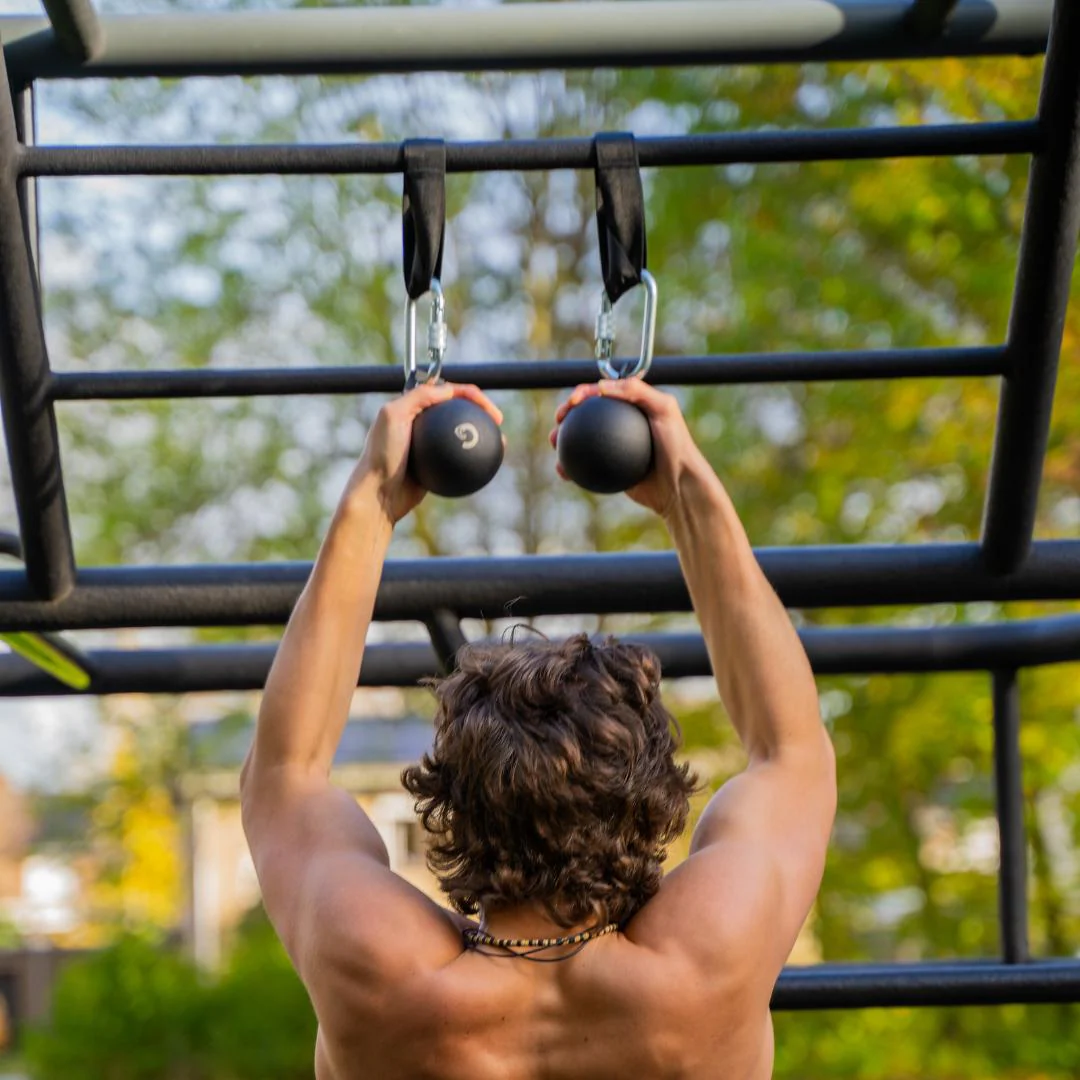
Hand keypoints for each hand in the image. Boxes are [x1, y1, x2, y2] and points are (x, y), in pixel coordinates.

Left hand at [350, 382, 502, 523]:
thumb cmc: (381, 455)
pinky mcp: (435, 465)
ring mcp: (429, 445)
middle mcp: (422, 422)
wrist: (377, 494)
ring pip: (462, 435)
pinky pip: (459, 459)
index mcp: (412, 405)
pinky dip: (475, 459)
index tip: (487, 409)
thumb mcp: (392, 416)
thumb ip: (418, 397)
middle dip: (482, 410)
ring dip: (483, 435)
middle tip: (497, 422)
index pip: (448, 391)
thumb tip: (449, 389)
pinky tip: (489, 466)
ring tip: (500, 443)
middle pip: (459, 410)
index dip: (470, 393)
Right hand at [550, 380, 713, 518]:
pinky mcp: (610, 468)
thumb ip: (637, 391)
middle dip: (566, 414)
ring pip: (582, 440)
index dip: (582, 392)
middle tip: (559, 421)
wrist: (680, 486)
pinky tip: (563, 471)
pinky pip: (586, 466)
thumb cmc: (678, 446)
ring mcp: (614, 447)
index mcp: (632, 405)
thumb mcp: (664, 410)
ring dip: (562, 440)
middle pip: (587, 414)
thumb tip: (601, 386)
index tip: (573, 402)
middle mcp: (621, 424)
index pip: (601, 393)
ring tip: (554, 444)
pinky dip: (572, 467)